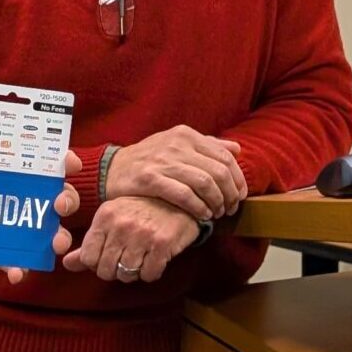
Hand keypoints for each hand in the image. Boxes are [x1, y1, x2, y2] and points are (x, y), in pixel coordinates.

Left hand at [0, 144, 79, 284]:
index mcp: (0, 170)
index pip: (38, 161)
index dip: (59, 160)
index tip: (69, 162)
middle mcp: (11, 197)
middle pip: (53, 196)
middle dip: (66, 198)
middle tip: (59, 204)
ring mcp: (8, 227)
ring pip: (45, 231)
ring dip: (57, 236)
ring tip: (54, 242)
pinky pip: (17, 262)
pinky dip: (21, 268)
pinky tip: (17, 272)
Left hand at [60, 195, 199, 282]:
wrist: (180, 199)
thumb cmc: (142, 210)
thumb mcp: (112, 220)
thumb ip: (90, 244)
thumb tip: (67, 264)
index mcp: (104, 217)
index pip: (88, 257)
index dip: (98, 264)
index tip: (109, 257)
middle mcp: (121, 225)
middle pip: (106, 270)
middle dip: (116, 271)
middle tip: (127, 260)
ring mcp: (142, 234)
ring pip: (127, 274)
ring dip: (135, 272)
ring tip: (142, 258)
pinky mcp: (162, 244)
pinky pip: (149, 274)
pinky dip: (152, 272)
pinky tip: (156, 259)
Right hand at [105, 125, 246, 218]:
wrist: (111, 169)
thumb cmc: (148, 160)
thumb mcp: (176, 145)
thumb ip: (207, 145)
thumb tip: (236, 148)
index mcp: (186, 135)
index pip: (225, 156)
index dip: (238, 179)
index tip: (239, 196)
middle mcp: (176, 144)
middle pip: (218, 172)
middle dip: (229, 194)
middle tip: (229, 209)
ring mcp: (162, 161)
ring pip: (204, 183)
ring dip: (216, 203)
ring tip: (216, 214)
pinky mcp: (150, 179)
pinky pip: (184, 195)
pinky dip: (198, 208)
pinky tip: (201, 215)